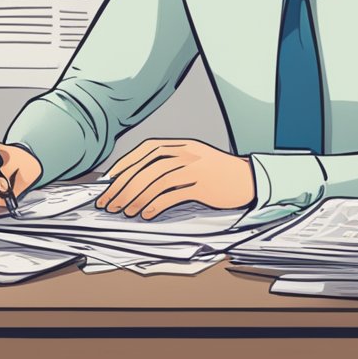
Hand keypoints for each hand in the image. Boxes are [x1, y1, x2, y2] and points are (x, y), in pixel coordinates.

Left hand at [95, 139, 253, 219]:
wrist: (249, 179)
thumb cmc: (217, 172)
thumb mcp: (193, 159)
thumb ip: (169, 163)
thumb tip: (135, 179)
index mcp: (180, 144)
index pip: (145, 151)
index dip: (124, 165)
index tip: (108, 182)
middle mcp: (185, 153)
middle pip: (146, 168)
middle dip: (123, 187)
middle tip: (109, 203)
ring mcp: (194, 168)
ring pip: (156, 181)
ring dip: (136, 198)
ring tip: (124, 211)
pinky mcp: (202, 186)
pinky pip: (172, 195)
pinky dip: (155, 205)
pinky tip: (146, 214)